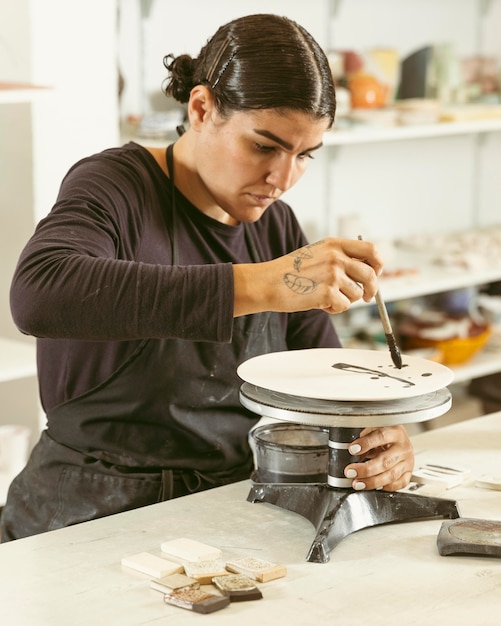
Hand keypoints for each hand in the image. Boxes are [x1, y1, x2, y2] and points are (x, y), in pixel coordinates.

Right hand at [233, 237, 383, 316]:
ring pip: (357, 294)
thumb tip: (367, 272)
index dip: (378, 263)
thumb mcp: (316, 254)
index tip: (375, 273)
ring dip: (345, 300)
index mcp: (334, 244)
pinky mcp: (328, 292)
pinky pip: (344, 306)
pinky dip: (333, 309)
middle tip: (366, 297)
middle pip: (370, 274)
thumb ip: (340, 258)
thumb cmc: (289, 271)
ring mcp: (333, 274)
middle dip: (371, 289)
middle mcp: (336, 257)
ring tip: (325, 297)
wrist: (267, 282)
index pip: (371, 250)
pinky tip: (318, 303)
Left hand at [343, 425, 413, 491]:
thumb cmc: (385, 434)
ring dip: (372, 482)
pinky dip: (386, 487)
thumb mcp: (374, 429)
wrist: (400, 438)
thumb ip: (364, 439)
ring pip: (391, 475)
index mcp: (395, 432)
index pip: (381, 437)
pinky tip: (375, 486)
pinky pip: (399, 484)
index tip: (352, 450)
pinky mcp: (408, 473)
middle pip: (385, 461)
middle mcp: (403, 447)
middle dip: (365, 469)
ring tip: (358, 483)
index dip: (366, 444)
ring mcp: (407, 462)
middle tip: (350, 472)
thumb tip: (351, 451)